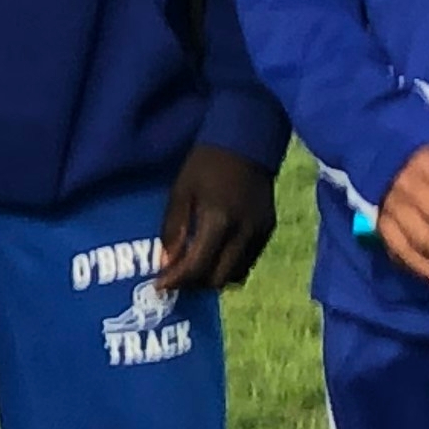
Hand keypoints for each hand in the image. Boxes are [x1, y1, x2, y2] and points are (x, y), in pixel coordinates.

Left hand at [154, 143, 277, 292]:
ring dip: (212, 278)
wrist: (247, 142)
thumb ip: (173, 228)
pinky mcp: (269, 230)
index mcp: (218, 219)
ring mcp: (260, 233)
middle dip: (194, 284)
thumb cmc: (206, 163)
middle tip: (175, 279)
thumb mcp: (180, 190)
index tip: (159, 286)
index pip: (198, 265)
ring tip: (192, 270)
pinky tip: (213, 257)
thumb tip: (166, 262)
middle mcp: (244, 232)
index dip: (177, 281)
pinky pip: (248, 262)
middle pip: (219, 278)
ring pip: (236, 275)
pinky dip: (228, 267)